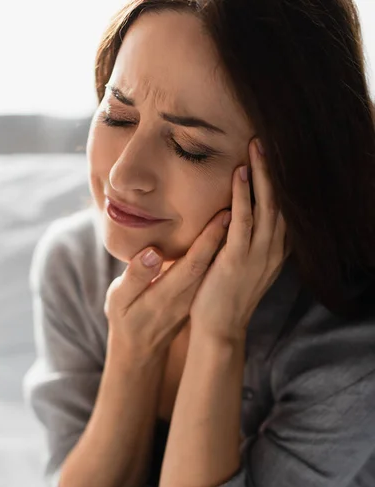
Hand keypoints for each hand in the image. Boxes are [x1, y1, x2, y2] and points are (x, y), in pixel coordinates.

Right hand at [104, 208, 229, 360]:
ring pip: (216, 266)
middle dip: (227, 233)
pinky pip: (212, 270)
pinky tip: (230, 231)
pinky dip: (223, 250)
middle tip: (243, 203)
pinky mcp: (196, 295)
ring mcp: (194, 296)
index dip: (210, 239)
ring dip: (229, 240)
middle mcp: (186, 295)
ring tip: (242, 210)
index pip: (194, 263)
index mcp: (166, 294)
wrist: (139, 348)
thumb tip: (152, 253)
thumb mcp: (120, 299)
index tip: (224, 214)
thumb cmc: (125, 318)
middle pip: (212, 261)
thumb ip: (136, 277)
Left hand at [190, 138, 289, 342]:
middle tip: (270, 139)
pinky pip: (243, 221)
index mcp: (277, 250)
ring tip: (258, 145)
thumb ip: (249, 241)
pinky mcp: (237, 260)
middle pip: (282, 202)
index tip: (280, 155)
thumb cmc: (226, 294)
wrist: (219, 328)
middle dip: (277, 170)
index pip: (287, 209)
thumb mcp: (246, 265)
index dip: (285, 181)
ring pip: (267, 207)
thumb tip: (241, 214)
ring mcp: (258, 255)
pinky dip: (243, 196)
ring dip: (263, 174)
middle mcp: (274, 250)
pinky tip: (240, 173)